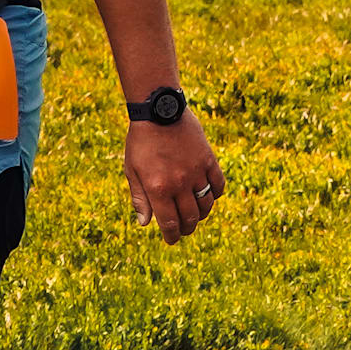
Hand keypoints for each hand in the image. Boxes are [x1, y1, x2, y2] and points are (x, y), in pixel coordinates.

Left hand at [126, 116, 225, 242]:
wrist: (159, 110)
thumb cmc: (141, 141)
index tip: (171, 240)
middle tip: (183, 230)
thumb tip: (145, 223)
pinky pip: (218, 186)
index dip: (171, 235)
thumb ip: (139, 198)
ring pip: (206, 205)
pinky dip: (214, 195)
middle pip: (189, 218)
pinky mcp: (209, 160)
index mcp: (158, 188)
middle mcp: (179, 184)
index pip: (169, 223)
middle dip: (186, 229)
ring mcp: (196, 172)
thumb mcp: (132, 169)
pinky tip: (207, 196)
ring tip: (195, 215)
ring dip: (201, 215)